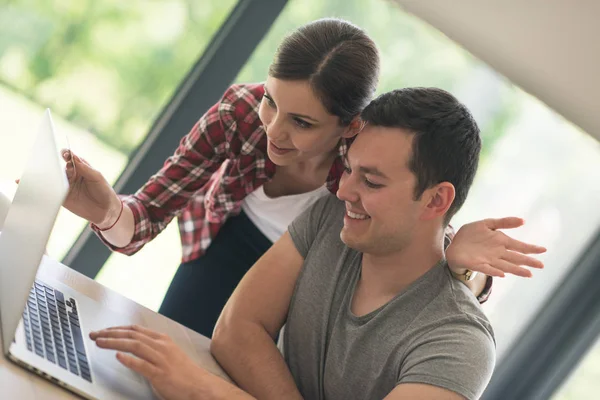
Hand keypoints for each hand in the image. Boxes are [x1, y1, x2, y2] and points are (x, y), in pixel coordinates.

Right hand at [61, 150, 121, 226]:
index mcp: (81, 169)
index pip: (72, 159)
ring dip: (56, 175)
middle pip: (62, 167)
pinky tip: (54, 184)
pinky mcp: (62, 197)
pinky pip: (54, 190)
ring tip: (62, 175)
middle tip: (68, 167)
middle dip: (62, 165)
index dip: (67, 155)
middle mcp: (72, 176)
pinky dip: (52, 187)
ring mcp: (66, 186)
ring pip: (56, 178)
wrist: (105, 210)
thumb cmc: (104, 191)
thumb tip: (73, 158)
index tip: (66, 153)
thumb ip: (85, 168)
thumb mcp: (97, 177)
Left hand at [91, 325, 211, 399]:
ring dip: (114, 342)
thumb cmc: (183, 373)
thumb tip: (133, 346)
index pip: (135, 329)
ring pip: (135, 345)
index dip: (117, 328)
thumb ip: (152, 348)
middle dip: (111, 333)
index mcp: (162, 340)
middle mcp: (161, 346)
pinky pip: (142, 364)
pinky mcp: (160, 373)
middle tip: (95, 334)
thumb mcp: (168, 354)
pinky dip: (129, 359)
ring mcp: (161, 359)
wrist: (199, 386)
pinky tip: (118, 357)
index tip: (104, 330)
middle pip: (132, 334)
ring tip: (100, 342)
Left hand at [446, 217, 545, 277]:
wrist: (454, 244)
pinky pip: (487, 269)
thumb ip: (504, 222)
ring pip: (505, 266)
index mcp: (501, 242)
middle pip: (515, 258)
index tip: (543, 250)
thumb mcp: (487, 224)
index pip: (519, 246)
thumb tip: (523, 220)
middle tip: (541, 265)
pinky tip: (502, 274)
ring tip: (528, 274)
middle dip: (528, 261)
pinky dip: (494, 272)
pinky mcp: (477, 264)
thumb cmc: (471, 235)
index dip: (531, 248)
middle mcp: (498, 253)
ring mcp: (488, 260)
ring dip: (516, 270)